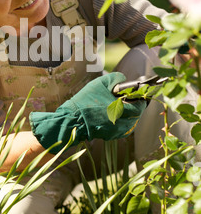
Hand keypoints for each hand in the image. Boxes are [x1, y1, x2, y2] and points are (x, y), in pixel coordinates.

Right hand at [30, 72, 146, 153]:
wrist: (72, 120)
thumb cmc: (85, 102)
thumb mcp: (100, 83)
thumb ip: (116, 79)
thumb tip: (124, 80)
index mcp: (124, 111)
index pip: (141, 104)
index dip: (140, 95)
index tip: (137, 90)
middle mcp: (124, 124)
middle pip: (137, 112)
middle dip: (133, 103)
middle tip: (124, 95)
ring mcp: (118, 131)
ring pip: (130, 119)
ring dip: (127, 110)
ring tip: (116, 102)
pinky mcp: (112, 135)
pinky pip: (122, 125)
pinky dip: (120, 117)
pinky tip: (109, 111)